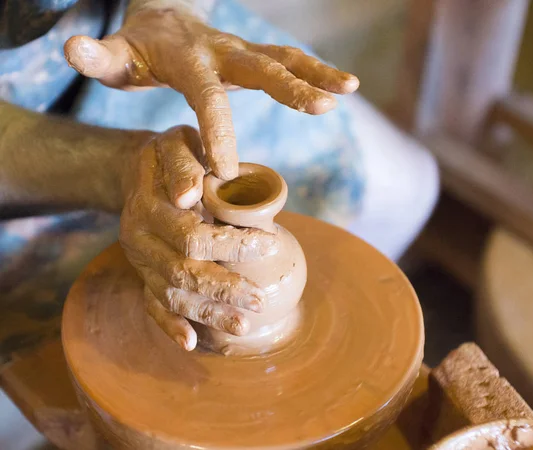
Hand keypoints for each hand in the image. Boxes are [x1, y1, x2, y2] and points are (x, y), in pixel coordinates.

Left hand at [64, 8, 358, 179]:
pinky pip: (291, 61)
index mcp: (189, 61)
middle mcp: (223, 52)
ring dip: (316, 74)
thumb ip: (98, 57)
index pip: (207, 98)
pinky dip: (318, 72)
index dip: (219, 133)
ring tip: (348, 89)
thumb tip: (73, 49)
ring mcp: (243, 52)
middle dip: (291, 89)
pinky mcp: (256, 57)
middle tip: (322, 109)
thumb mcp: (116, 56)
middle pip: (261, 68)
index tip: (226, 172)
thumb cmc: (139, 49)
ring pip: (285, 59)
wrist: (163, 19)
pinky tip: (345, 87)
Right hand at [120, 126, 278, 350]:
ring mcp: (139, 261)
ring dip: (207, 313)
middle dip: (224, 289)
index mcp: (149, 207)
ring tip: (243, 326)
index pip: (193, 236)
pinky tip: (192, 343)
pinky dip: (170, 326)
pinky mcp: (142, 274)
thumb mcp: (177, 143)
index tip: (270, 244)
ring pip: (171, 296)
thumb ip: (184, 164)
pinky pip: (152, 305)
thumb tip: (189, 194)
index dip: (233, 245)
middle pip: (183, 273)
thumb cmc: (169, 154)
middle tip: (259, 300)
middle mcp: (139, 240)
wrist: (136, 171)